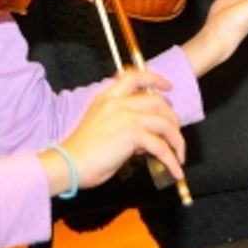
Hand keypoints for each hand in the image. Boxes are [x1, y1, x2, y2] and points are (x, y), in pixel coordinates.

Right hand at [49, 69, 184, 192]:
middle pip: (158, 102)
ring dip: (177, 140)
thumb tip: (144, 139)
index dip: (155, 79)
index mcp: (106, 98)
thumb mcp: (102, 129)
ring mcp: (125, 116)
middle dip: (172, 119)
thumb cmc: (81, 153)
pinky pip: (161, 146)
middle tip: (175, 134)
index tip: (167, 87)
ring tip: (178, 155)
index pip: (134, 77)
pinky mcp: (132, 134)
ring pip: (165, 123)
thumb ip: (124, 127)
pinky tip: (175, 170)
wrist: (69, 163)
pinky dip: (171, 159)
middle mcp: (117, 103)